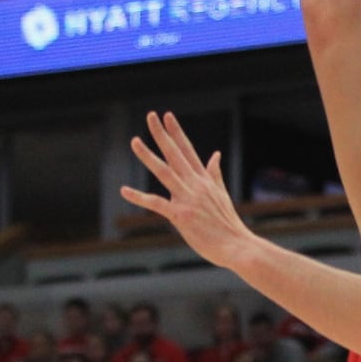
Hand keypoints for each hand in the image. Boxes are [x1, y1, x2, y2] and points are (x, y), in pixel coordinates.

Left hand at [121, 111, 250, 269]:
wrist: (237, 246)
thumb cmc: (228, 224)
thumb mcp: (222, 193)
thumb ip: (215, 173)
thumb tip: (216, 154)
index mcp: (204, 179)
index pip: (188, 150)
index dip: (176, 132)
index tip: (167, 116)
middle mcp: (196, 184)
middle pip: (176, 154)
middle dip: (162, 134)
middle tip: (150, 115)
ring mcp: (188, 198)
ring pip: (165, 172)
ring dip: (148, 156)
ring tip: (134, 141)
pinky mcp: (181, 215)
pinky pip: (156, 204)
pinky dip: (139, 197)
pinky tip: (124, 191)